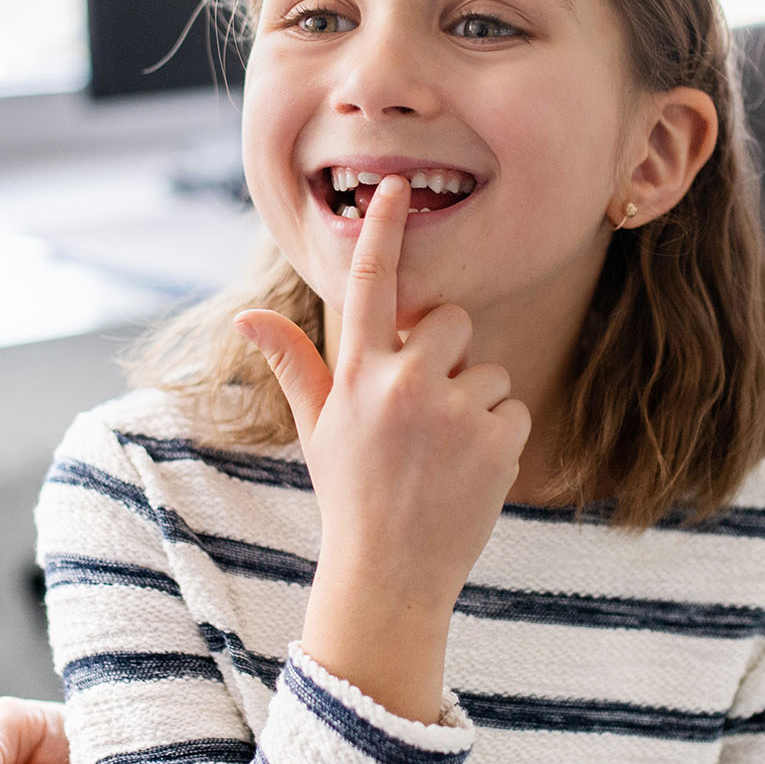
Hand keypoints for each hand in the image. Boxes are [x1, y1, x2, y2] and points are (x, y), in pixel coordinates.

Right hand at [236, 174, 529, 723]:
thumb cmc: (352, 495)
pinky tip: (470, 472)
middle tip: (425, 411)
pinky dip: (501, 436)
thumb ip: (295, 364)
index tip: (395, 186)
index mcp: (356, 375)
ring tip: (443, 454)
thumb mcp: (317, 429)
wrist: (391, 576)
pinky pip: (515, 407)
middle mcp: (402, 384)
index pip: (369, 286)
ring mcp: (452, 411)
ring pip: (488, 369)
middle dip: (447, 354)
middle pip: (452, 320)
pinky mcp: (496, 438)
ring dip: (475, 404)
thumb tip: (249, 315)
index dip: (383, 232)